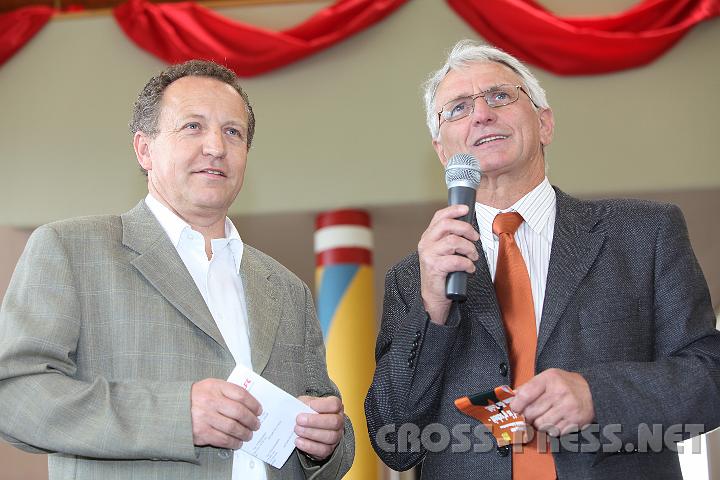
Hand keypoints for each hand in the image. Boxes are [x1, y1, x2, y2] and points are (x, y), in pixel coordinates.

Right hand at [190, 378, 261, 448]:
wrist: (172, 408)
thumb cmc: (196, 397)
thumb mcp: (211, 386)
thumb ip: (228, 391)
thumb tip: (250, 403)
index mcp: (214, 387)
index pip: (241, 394)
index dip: (253, 403)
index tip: (259, 410)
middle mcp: (210, 401)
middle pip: (239, 412)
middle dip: (251, 420)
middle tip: (256, 424)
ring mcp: (205, 418)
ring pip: (233, 427)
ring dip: (244, 433)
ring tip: (248, 435)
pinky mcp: (201, 433)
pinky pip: (222, 439)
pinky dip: (233, 442)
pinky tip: (237, 442)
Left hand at [295, 396, 344, 460]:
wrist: (304, 427)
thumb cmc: (306, 413)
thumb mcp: (304, 403)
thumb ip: (303, 404)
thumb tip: (297, 408)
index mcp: (335, 407)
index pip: (334, 405)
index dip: (321, 405)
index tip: (308, 406)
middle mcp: (339, 421)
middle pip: (334, 422)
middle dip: (315, 421)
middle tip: (299, 420)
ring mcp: (336, 436)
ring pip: (330, 437)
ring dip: (311, 433)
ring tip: (297, 430)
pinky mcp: (329, 449)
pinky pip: (323, 450)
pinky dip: (309, 446)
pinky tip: (299, 441)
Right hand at [418, 204, 479, 323]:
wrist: (433, 296)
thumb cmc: (442, 274)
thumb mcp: (443, 252)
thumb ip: (450, 238)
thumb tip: (468, 228)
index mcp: (428, 237)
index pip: (439, 216)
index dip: (454, 210)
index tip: (466, 209)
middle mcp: (426, 244)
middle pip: (447, 225)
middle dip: (466, 229)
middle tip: (475, 238)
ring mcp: (429, 255)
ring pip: (454, 241)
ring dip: (469, 249)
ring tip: (472, 257)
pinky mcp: (435, 267)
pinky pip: (457, 260)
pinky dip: (467, 264)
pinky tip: (469, 269)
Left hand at [511, 368, 594, 435]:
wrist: (593, 391)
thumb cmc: (566, 384)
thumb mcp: (548, 377)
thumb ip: (529, 386)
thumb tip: (512, 397)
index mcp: (550, 379)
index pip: (526, 395)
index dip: (516, 404)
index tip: (515, 408)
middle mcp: (559, 393)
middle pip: (531, 413)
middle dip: (527, 416)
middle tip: (529, 415)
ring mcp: (568, 409)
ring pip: (541, 425)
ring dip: (539, 424)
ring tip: (544, 417)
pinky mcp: (575, 422)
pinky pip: (554, 432)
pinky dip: (551, 429)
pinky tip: (555, 421)